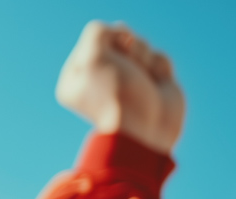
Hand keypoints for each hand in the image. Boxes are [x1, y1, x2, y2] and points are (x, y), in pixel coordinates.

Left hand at [56, 21, 184, 153]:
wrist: (145, 130)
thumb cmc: (116, 94)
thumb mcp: (93, 57)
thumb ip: (97, 33)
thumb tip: (117, 31)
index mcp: (76, 75)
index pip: (97, 34)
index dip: (110, 40)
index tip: (111, 60)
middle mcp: (99, 77)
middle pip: (121, 36)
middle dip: (129, 46)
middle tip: (127, 67)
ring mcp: (126, 80)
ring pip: (141, 46)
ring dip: (144, 57)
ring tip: (143, 79)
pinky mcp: (151, 83)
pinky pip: (158, 58)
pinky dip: (159, 66)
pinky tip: (156, 84)